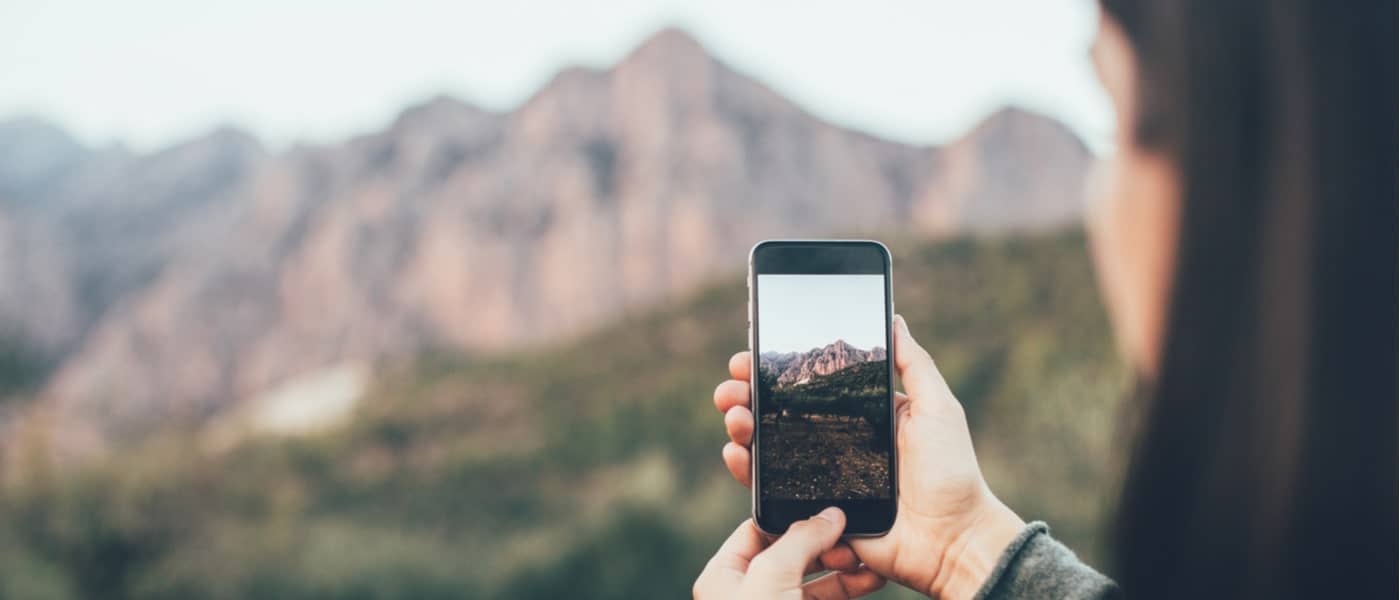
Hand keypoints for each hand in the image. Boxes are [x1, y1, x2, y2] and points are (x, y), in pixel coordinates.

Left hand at [693, 508, 885, 598]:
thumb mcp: (771, 576)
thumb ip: (799, 539)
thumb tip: (828, 514)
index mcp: (724, 576)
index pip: (759, 529)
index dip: (793, 516)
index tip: (828, 508)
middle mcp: (749, 594)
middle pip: (792, 552)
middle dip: (826, 543)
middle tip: (855, 539)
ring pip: (816, 580)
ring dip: (844, 567)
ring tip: (872, 562)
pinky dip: (850, 589)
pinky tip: (872, 581)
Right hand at [713, 315, 1024, 598]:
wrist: (953, 539)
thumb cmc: (952, 473)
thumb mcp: (938, 408)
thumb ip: (914, 365)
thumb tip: (892, 318)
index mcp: (861, 414)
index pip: (808, 384)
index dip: (776, 369)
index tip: (751, 354)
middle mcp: (836, 440)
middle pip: (778, 412)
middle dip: (746, 394)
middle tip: (731, 386)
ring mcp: (822, 475)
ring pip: (767, 447)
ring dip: (742, 427)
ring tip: (734, 415)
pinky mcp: (815, 509)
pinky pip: (773, 490)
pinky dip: (748, 472)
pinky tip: (737, 454)